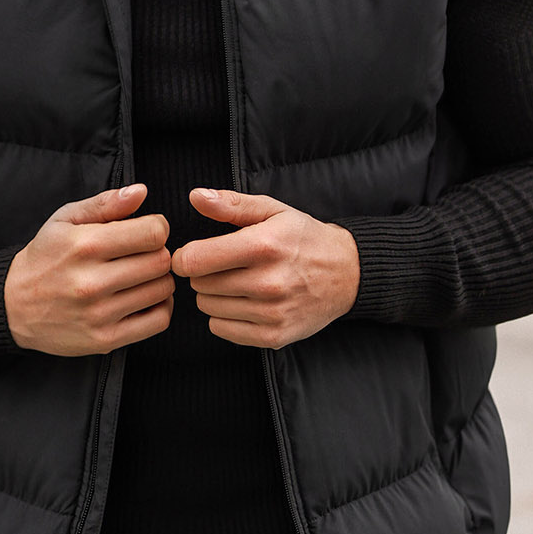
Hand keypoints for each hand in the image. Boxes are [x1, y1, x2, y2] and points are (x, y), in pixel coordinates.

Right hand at [4, 183, 173, 355]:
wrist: (13, 304)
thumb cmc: (45, 256)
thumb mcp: (65, 219)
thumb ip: (105, 203)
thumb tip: (141, 191)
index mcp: (85, 246)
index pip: (153, 233)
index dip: (157, 227)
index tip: (146, 231)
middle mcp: (92, 282)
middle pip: (161, 262)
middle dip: (158, 252)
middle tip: (143, 254)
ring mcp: (99, 314)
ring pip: (162, 290)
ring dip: (159, 279)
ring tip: (140, 276)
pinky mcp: (105, 339)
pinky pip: (158, 321)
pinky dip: (160, 307)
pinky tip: (143, 298)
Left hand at [170, 188, 360, 349]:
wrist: (347, 273)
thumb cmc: (304, 238)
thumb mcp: (272, 210)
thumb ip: (231, 204)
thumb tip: (196, 196)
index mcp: (264, 246)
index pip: (196, 261)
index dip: (185, 257)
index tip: (194, 254)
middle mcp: (268, 282)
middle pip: (200, 285)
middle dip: (203, 274)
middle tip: (223, 266)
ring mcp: (272, 313)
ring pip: (208, 308)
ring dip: (214, 296)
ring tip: (237, 283)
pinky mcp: (275, 336)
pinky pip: (221, 330)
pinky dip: (225, 317)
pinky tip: (243, 303)